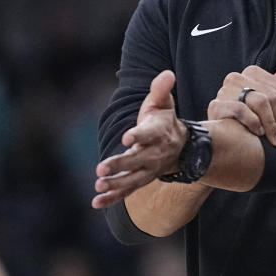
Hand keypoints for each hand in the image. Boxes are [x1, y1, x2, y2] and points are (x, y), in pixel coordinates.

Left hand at [92, 70, 187, 208]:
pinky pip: (127, 191)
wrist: (179, 147)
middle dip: (120, 165)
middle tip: (101, 168)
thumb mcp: (163, 103)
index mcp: (158, 133)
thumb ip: (161, 89)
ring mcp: (147, 170)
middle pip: (137, 161)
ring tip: (98, 186)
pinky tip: (96, 202)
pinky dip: (113, 198)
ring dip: (115, 184)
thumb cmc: (164, 121)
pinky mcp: (140, 180)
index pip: (148, 134)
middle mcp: (154, 154)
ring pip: (132, 179)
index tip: (126, 137)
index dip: (138, 136)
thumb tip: (167, 73)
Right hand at [208, 66, 275, 145]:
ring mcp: (225, 90)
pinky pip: (242, 110)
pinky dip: (253, 122)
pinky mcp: (217, 105)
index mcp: (251, 73)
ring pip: (260, 102)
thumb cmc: (244, 119)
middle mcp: (237, 78)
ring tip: (275, 140)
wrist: (218, 136)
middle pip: (272, 96)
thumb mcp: (264, 102)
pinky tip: (258, 133)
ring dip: (271, 125)